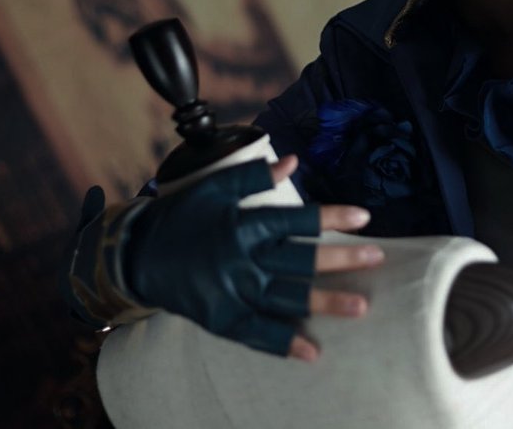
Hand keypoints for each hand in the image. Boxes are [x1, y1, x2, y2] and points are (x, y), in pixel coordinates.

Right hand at [124, 154, 383, 361]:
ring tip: (360, 307)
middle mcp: (241, 260)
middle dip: (342, 261)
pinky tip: (311, 350)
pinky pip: (257, 334)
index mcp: (242, 225)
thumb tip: (292, 160)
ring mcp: (232, 293)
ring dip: (325, 303)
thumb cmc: (180, 216)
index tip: (364, 218)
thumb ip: (253, 177)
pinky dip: (283, 343)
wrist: (136, 256)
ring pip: (286, 299)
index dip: (331, 218)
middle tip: (377, 258)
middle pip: (299, 262)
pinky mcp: (221, 318)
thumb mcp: (212, 187)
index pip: (295, 220)